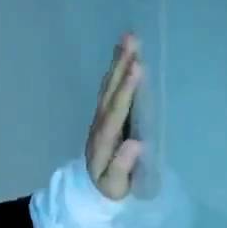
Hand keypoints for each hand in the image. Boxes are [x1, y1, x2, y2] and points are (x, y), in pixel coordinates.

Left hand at [87, 34, 145, 199]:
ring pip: (109, 86)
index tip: (137, 68)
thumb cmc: (106, 188)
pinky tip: (124, 56)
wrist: (89, 188)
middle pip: (110, 91)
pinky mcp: (105, 116)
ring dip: (118, 63)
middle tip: (131, 39)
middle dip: (121, 66)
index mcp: (104, 138)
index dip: (126, 90)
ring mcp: (101, 118)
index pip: (116, 110)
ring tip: (128, 38)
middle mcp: (100, 123)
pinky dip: (117, 71)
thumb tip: (135, 143)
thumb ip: (121, 166)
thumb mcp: (114, 185)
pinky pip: (111, 89)